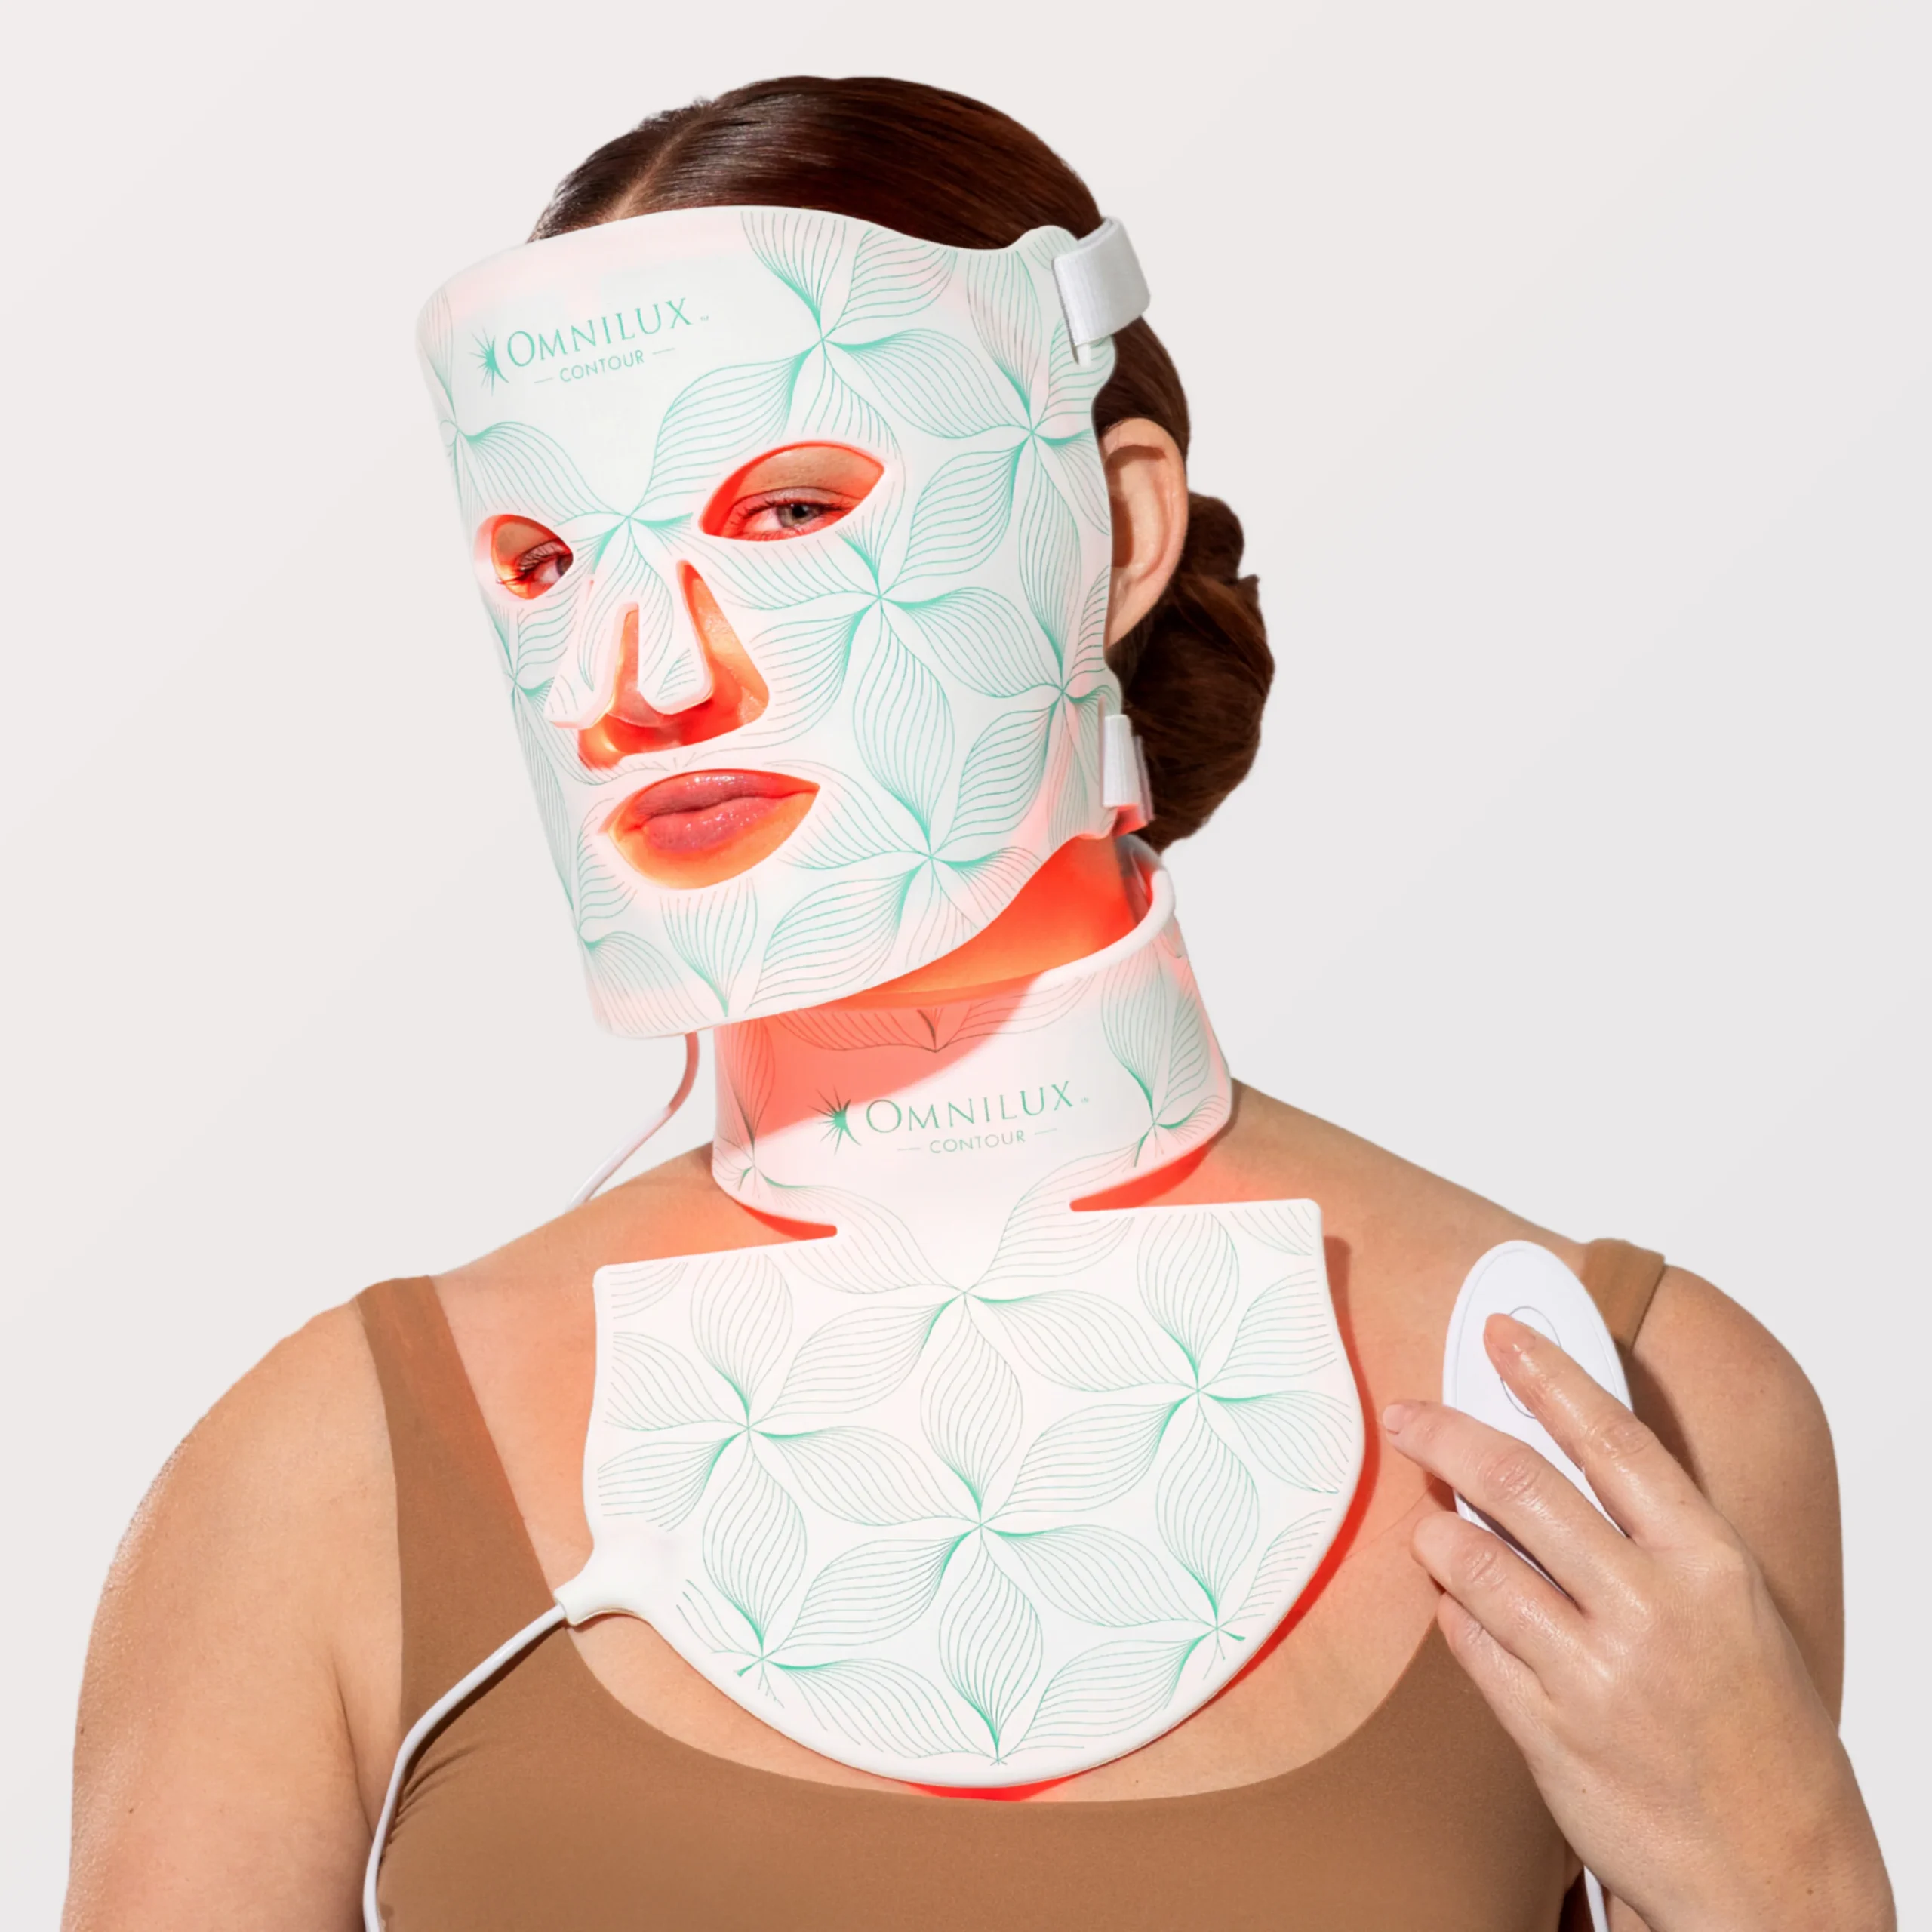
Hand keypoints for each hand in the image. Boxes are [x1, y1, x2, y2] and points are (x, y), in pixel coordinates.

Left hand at [1383, 1314, 1890, 1931]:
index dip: (1547, 1374)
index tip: (1499, 1333)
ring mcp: (1595, 1673)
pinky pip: (1465, 1639)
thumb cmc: (1752, 1727)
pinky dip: (1451, 1609)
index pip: (1611, 1439)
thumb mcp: (1729, 1607)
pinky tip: (1459, 1604)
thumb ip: (1648, 1531)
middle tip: (1409, 1415)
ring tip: (1434, 1526)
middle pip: (1519, 1482)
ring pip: (1472, 1560)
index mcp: (1710, 1563)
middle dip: (1447, 1434)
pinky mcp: (1546, 1731)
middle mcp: (1653, 1609)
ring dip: (1437, 1531)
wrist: (1772, 1878)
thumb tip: (1549, 1445)